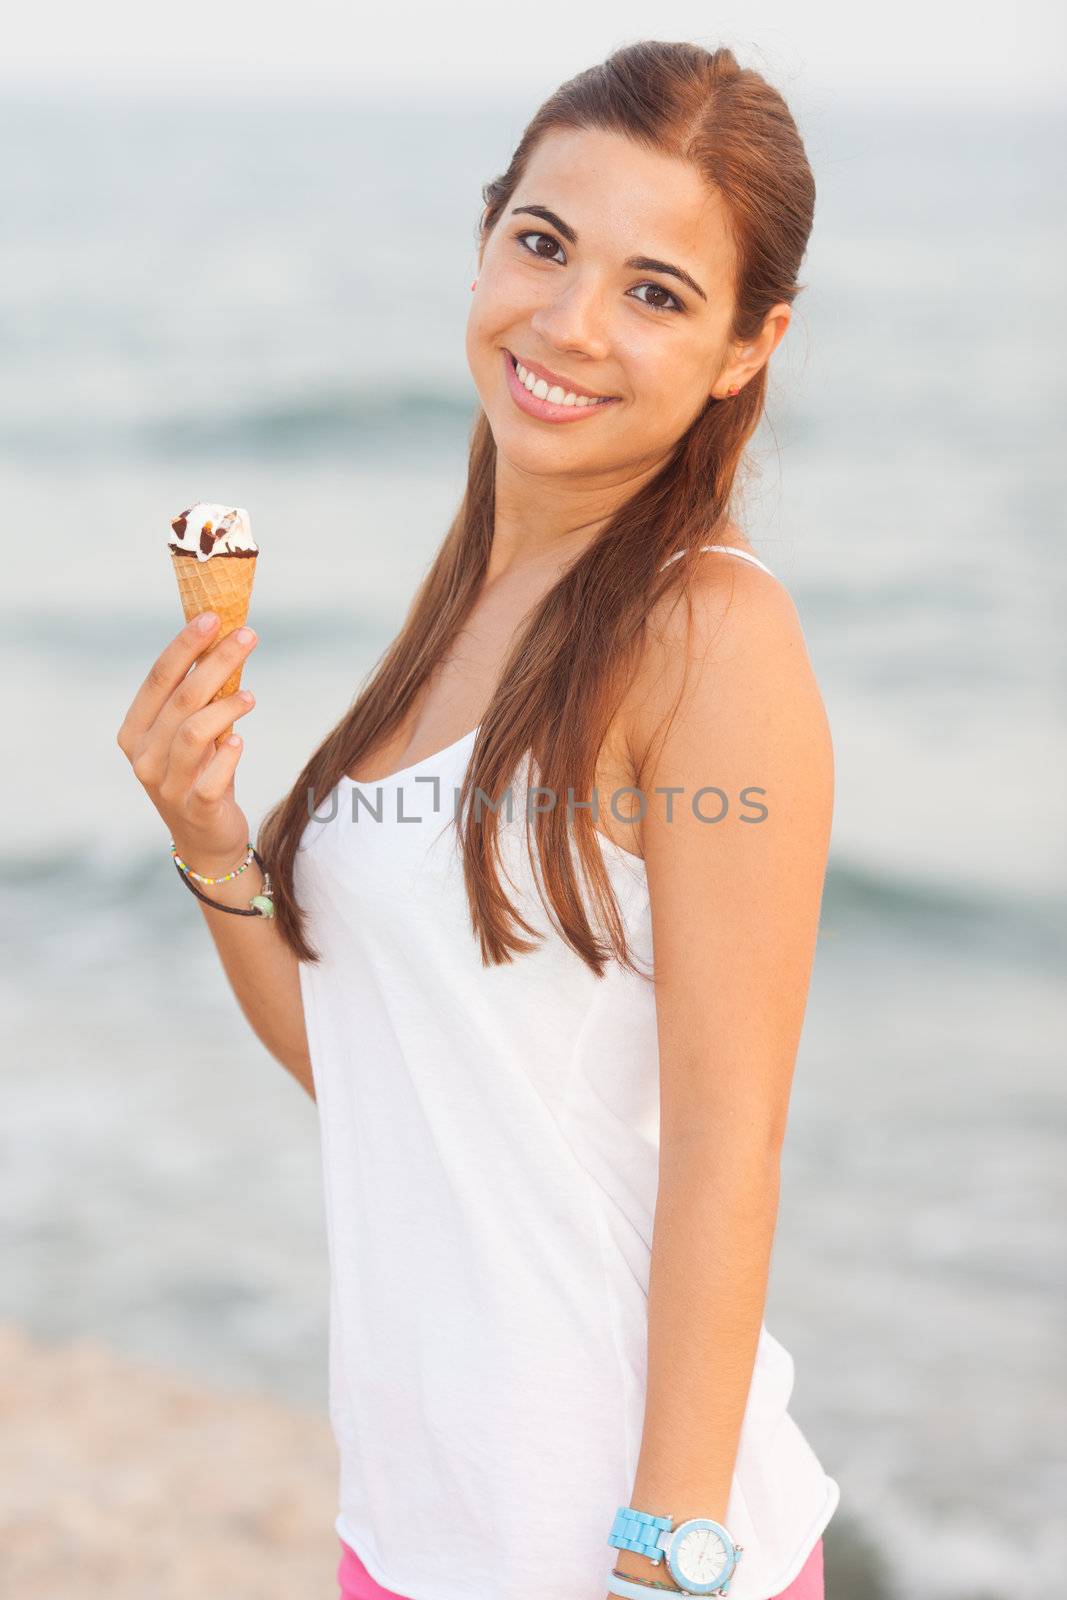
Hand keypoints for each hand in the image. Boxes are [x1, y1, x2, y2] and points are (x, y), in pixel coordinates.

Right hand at [116, 610, 258, 871]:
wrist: (206, 839)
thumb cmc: (201, 773)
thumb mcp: (192, 733)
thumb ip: (198, 698)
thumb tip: (225, 640)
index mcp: (135, 731)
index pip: (158, 678)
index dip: (185, 645)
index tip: (213, 616)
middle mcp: (143, 756)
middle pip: (181, 698)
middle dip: (216, 662)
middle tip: (247, 636)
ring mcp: (166, 785)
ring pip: (194, 733)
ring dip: (225, 707)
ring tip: (250, 696)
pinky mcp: (195, 808)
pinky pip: (211, 778)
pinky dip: (227, 756)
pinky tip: (240, 739)